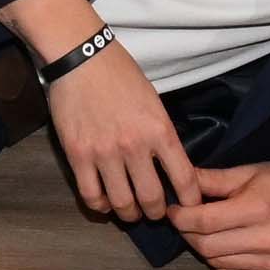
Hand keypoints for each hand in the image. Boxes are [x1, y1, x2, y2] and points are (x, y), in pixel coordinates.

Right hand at [41, 42, 200, 226]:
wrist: (81, 55)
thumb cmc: (120, 73)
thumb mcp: (154, 102)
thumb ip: (161, 135)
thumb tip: (170, 167)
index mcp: (160, 130)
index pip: (185, 180)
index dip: (191, 202)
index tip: (189, 208)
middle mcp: (135, 146)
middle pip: (153, 200)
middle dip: (157, 213)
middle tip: (154, 211)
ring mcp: (105, 153)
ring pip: (123, 204)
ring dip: (129, 214)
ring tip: (130, 211)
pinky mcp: (78, 155)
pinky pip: (91, 196)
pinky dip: (100, 206)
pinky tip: (105, 201)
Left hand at [171, 159, 269, 269]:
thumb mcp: (249, 172)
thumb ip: (213, 179)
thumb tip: (181, 179)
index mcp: (257, 209)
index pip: (204, 221)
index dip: (181, 217)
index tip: (172, 209)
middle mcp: (265, 239)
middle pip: (206, 246)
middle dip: (187, 233)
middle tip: (184, 219)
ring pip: (216, 262)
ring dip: (202, 247)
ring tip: (205, 229)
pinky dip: (220, 262)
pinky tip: (224, 244)